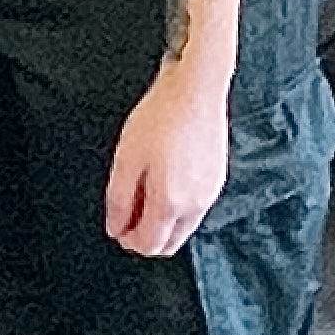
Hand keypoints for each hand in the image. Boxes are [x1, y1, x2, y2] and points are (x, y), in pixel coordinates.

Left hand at [103, 60, 232, 258]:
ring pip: (183, 227)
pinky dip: (177, 206)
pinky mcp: (217, 179)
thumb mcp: (126, 160)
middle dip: (147, 236)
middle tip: (128, 213)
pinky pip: (195, 208)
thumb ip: (119, 200)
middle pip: (170, 243)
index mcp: (171, 202)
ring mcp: (210, 193)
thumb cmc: (161, 118)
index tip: (118, 226)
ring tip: (144, 191)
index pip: (150, 244)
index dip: (129, 241)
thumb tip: (117, 228)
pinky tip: (164, 181)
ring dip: (163, 222)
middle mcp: (196, 204)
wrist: (196, 89)